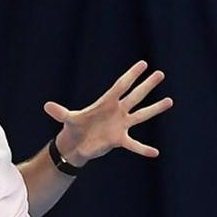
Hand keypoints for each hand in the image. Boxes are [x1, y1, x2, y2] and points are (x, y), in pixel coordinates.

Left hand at [44, 61, 173, 166]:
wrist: (77, 143)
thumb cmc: (74, 127)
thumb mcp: (67, 119)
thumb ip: (59, 112)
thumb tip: (46, 106)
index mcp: (106, 102)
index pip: (121, 86)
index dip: (131, 75)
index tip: (143, 64)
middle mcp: (117, 111)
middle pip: (135, 96)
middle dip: (147, 85)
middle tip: (160, 73)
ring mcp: (121, 124)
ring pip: (141, 115)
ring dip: (155, 109)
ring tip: (170, 100)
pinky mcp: (119, 139)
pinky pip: (134, 145)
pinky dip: (143, 149)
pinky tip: (155, 153)